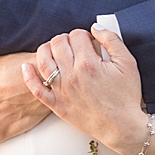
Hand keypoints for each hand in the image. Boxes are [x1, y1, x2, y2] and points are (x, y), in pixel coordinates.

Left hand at [22, 28, 147, 154]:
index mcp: (88, 64)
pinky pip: (36, 88)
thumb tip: (95, 28)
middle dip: (66, 39)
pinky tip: (26, 66)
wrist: (122, 126)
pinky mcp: (56, 104)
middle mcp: (71, 75)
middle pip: (58, 44)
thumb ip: (112, 40)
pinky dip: (28, 75)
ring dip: (47, 49)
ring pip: (43, 60)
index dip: (83, 35)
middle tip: (74, 46)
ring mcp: (61, 90)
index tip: (89, 42)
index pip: (76, 35)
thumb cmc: (126, 96)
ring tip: (55, 50)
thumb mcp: (128, 63)